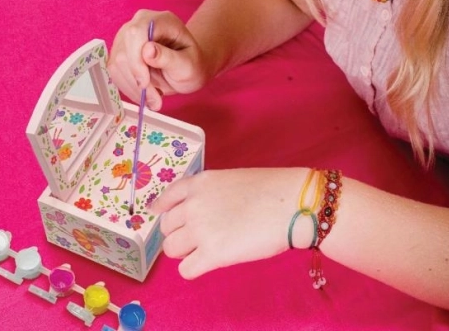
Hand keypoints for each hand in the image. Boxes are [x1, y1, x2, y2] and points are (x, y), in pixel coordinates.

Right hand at [108, 9, 207, 109]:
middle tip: (156, 100)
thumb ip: (169, 57)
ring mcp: (127, 37)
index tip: (145, 82)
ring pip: (116, 64)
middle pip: (124, 51)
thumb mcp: (188, 64)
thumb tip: (147, 50)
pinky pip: (115, 72)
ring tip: (154, 99)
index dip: (136, 58)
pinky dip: (128, 88)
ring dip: (133, 87)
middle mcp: (140, 23)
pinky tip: (145, 94)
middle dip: (137, 80)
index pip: (137, 32)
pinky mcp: (120, 52)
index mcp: (161, 20)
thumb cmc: (191, 64)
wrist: (186, 68)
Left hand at [151, 168, 306, 278]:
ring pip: (171, 249)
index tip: (158, 214)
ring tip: (201, 251)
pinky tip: (206, 264)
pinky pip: (186, 269)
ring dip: (184, 252)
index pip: (167, 197)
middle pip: (167, 227)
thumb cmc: (269, 189)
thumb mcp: (231, 179)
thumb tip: (201, 211)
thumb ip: (210, 194)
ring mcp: (200, 230)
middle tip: (194, 237)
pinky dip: (193, 269)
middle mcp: (193, 205)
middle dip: (178, 233)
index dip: (162, 208)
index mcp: (199, 183)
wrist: (289, 203)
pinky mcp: (212, 254)